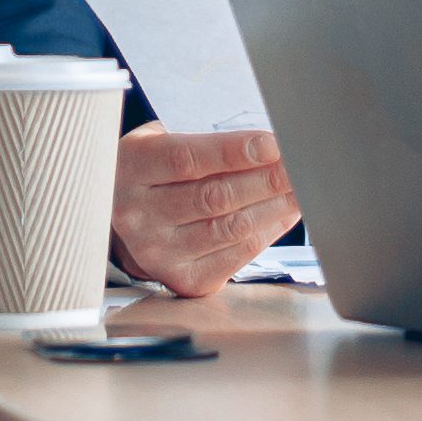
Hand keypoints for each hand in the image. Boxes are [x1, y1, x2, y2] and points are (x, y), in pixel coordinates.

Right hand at [112, 123, 299, 296]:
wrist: (121, 225)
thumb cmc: (153, 174)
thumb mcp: (159, 144)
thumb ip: (202, 142)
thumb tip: (266, 145)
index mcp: (132, 169)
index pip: (187, 160)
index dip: (234, 152)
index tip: (272, 145)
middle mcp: (138, 215)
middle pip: (214, 197)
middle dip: (266, 180)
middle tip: (299, 166)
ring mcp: (158, 251)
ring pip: (229, 228)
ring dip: (273, 207)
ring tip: (300, 189)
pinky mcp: (182, 278)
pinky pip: (236, 256)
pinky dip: (266, 233)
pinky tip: (284, 215)